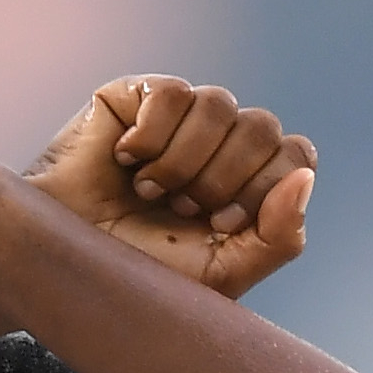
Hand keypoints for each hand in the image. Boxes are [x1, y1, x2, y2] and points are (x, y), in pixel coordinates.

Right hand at [27, 75, 314, 298]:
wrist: (66, 269)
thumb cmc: (141, 279)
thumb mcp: (222, 276)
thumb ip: (278, 236)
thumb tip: (306, 177)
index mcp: (249, 184)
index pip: (295, 156)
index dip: (265, 187)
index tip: (222, 223)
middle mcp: (222, 145)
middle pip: (263, 128)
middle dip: (221, 179)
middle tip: (180, 210)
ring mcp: (184, 117)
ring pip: (221, 106)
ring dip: (184, 162)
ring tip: (149, 192)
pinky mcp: (141, 95)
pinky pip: (174, 93)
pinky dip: (152, 136)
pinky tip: (126, 160)